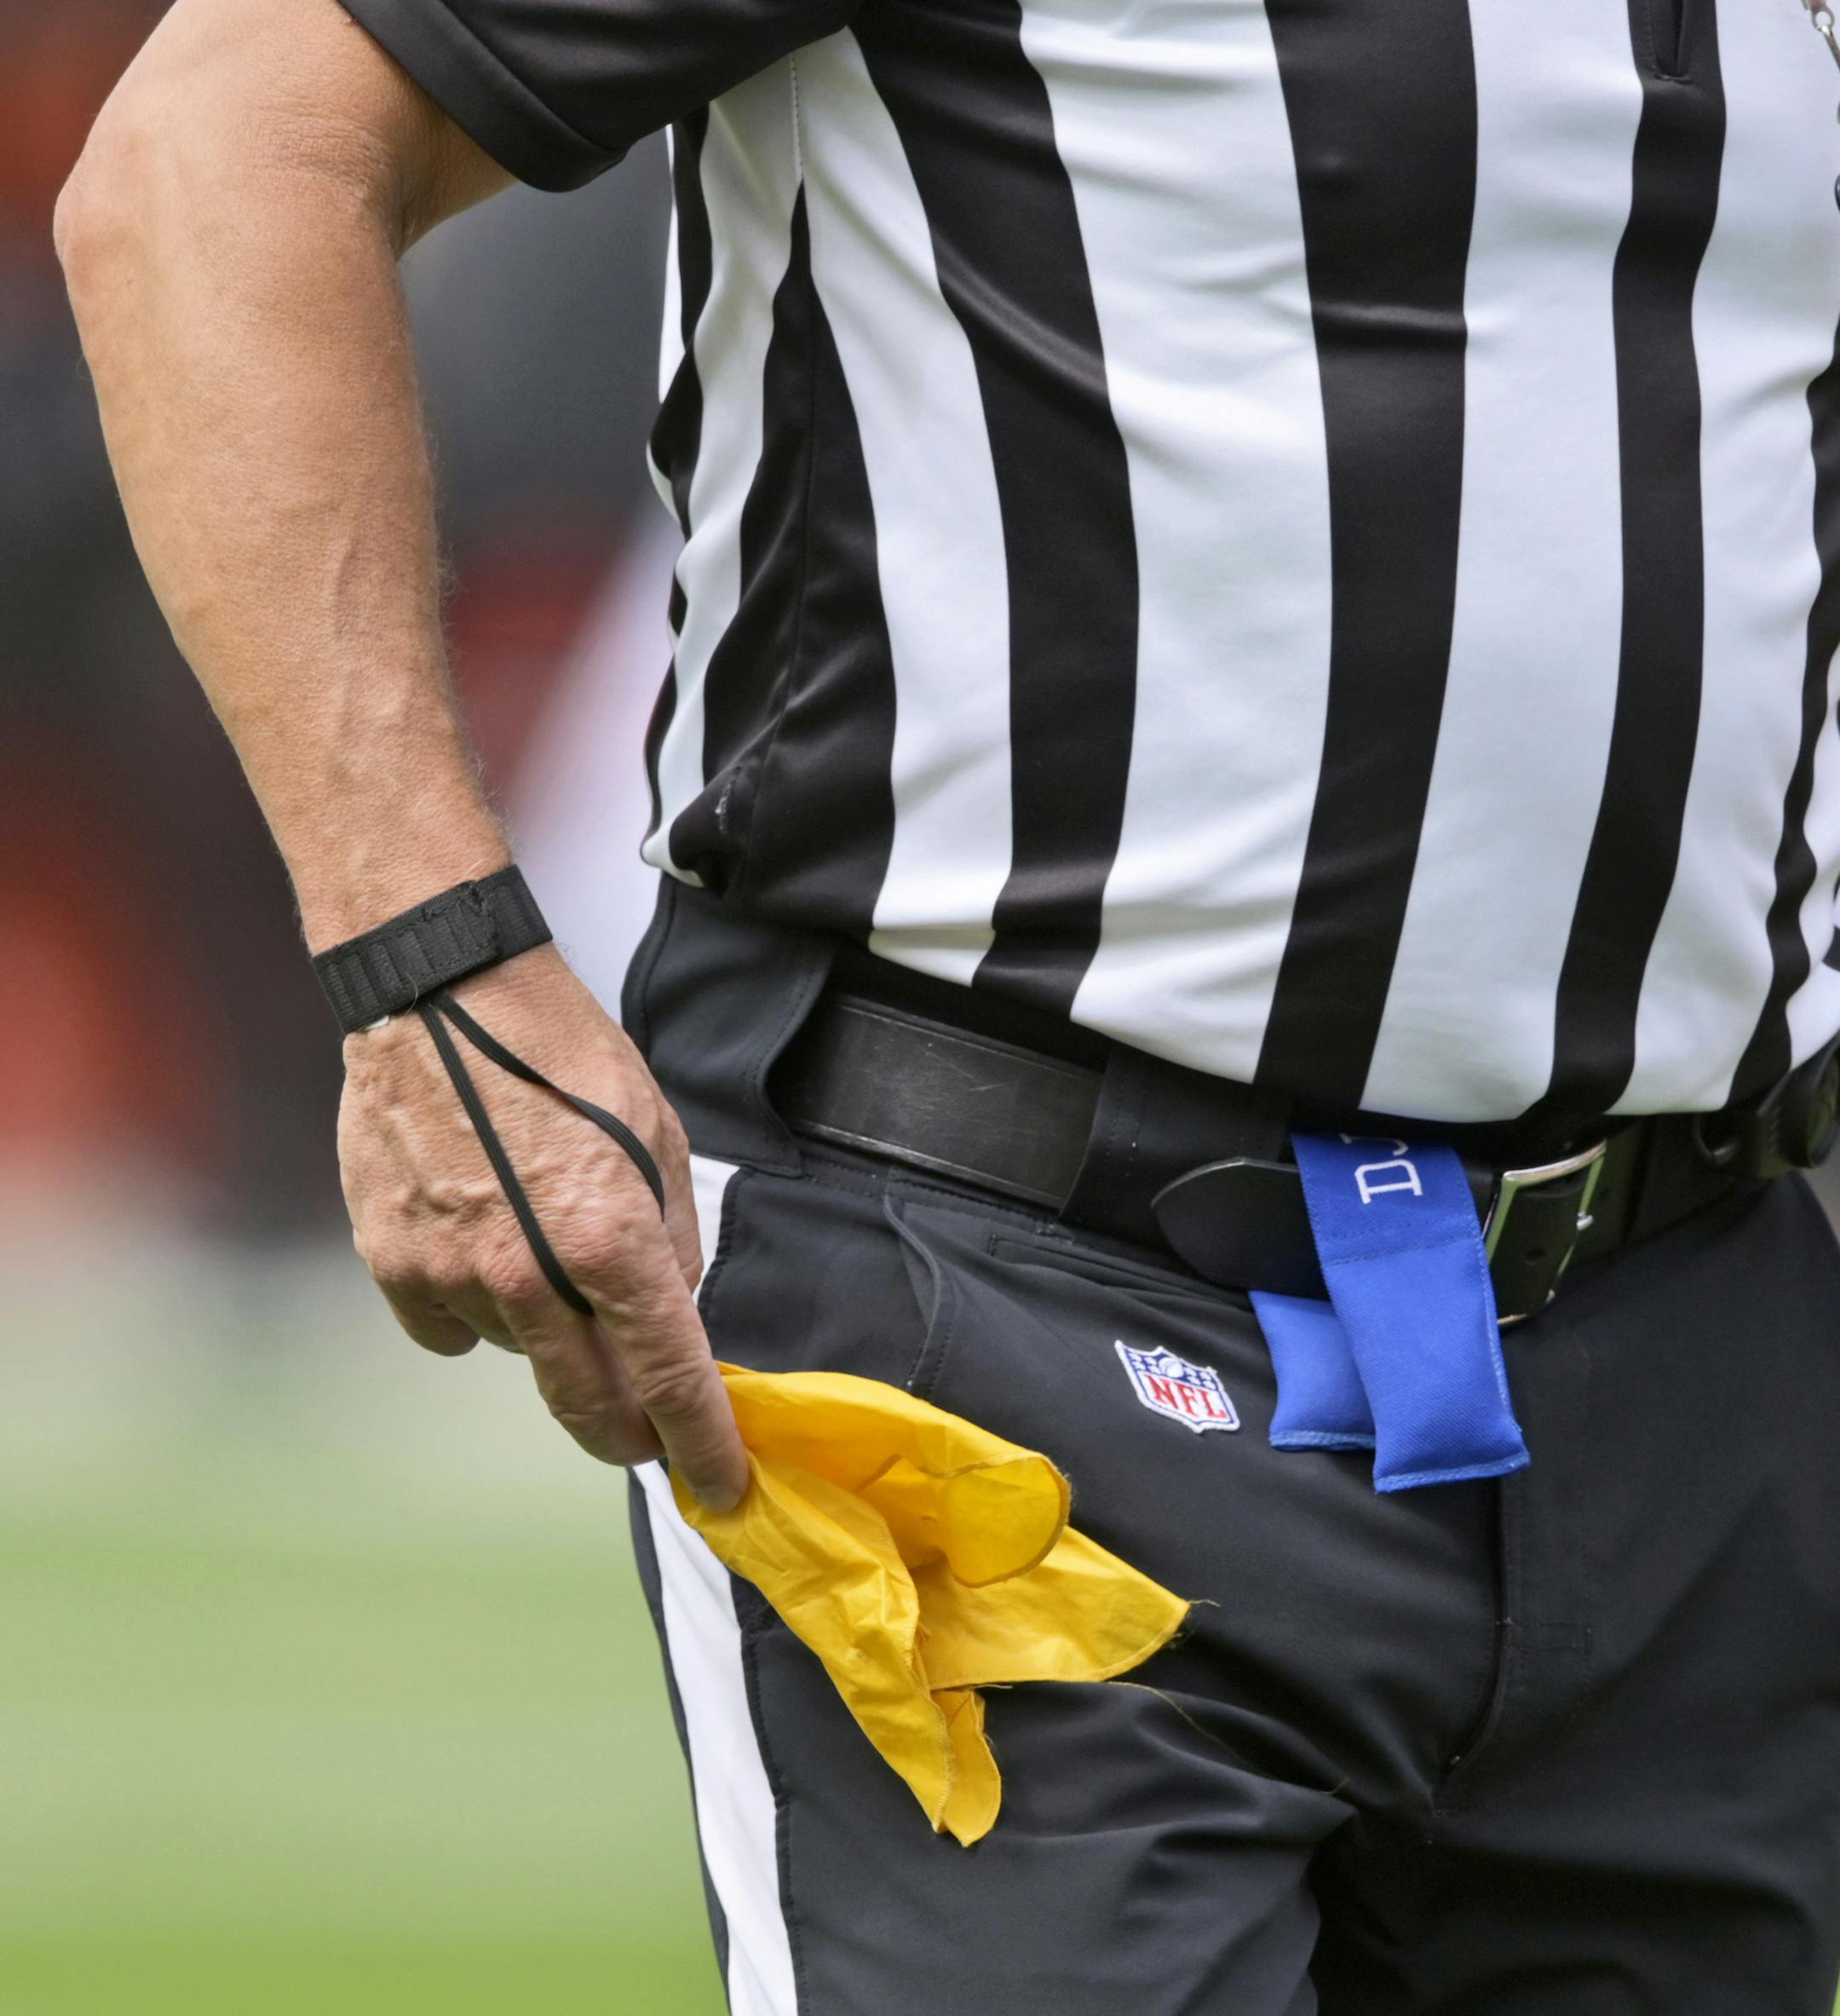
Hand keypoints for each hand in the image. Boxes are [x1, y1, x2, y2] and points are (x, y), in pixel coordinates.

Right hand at [336, 944, 747, 1509]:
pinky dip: (472, 1304)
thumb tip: (673, 1313)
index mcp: (612, 1243)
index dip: (704, 1442)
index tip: (723, 1485)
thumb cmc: (563, 1053)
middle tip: (649, 1435)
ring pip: (519, 1351)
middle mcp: (530, 1278)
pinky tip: (477, 1239)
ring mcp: (452, 1277)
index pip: (671, 1378)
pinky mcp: (392, 1266)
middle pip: (589, 1405)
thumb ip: (672, 1239)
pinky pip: (447, 1327)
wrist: (442, 995)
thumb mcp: (659, 1135)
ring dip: (546, 1326)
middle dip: (629, 1433)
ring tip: (538, 1233)